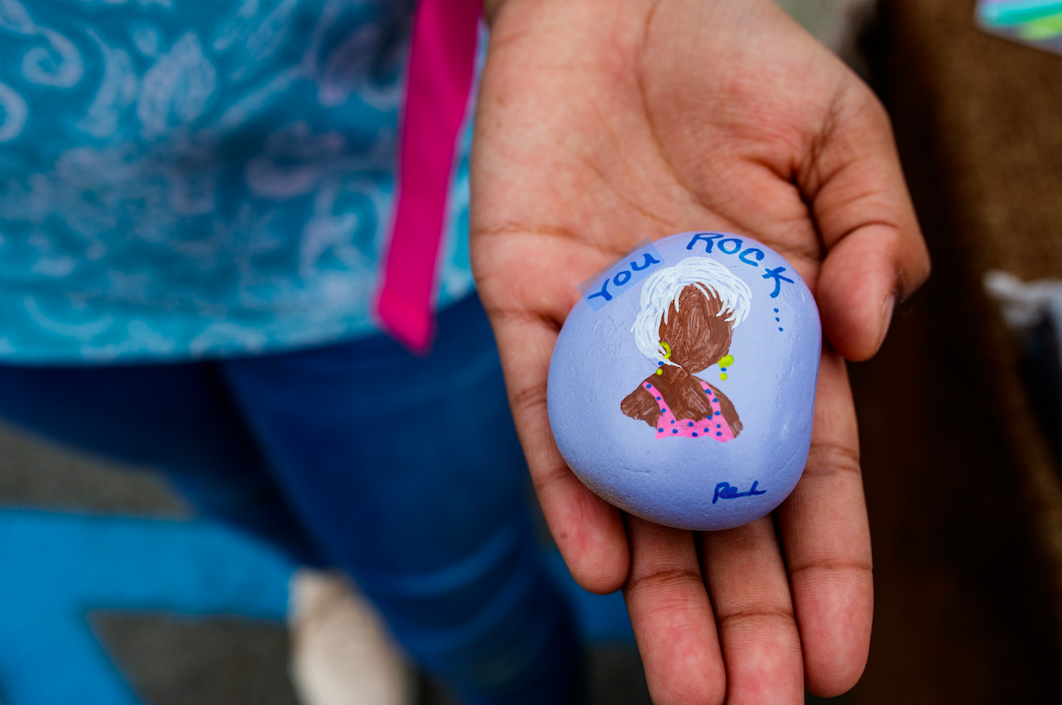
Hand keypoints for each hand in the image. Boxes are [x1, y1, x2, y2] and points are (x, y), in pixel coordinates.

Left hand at [470, 1, 928, 701]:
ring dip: (658, 592)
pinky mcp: (525, 316)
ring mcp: (607, 348)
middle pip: (719, 514)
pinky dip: (568, 489)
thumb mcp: (842, 139)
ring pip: (632, 494)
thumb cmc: (735, 61)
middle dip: (742, 616)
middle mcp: (691, 362)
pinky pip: (544, 418)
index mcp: (779, 338)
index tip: (838, 656)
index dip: (827, 570)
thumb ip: (878, 233)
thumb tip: (874, 336)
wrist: (617, 4)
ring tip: (687, 685)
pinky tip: (598, 562)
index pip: (810, 480)